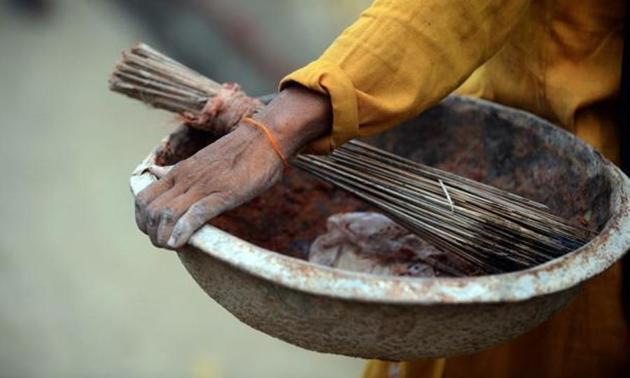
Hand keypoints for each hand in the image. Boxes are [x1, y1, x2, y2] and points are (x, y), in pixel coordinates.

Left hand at [135, 86, 330, 248]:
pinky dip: (182, 231)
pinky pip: (195, 215)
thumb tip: (156, 173)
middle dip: (151, 231)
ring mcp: (203, 186)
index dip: (143, 219)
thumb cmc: (240, 151)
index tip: (155, 231)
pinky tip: (180, 244)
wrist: (266, 137)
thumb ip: (179, 171)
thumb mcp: (202, 160)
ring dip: (163, 236)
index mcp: (181, 171)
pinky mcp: (223, 194)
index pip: (144, 197)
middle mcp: (186, 178)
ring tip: (171, 247)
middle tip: (164, 242)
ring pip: (166, 214)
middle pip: (150, 209)